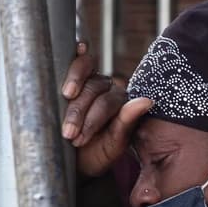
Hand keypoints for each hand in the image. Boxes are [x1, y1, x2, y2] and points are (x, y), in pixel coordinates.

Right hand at [60, 43, 153, 176]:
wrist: (73, 159)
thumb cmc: (95, 154)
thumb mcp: (112, 145)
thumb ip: (127, 123)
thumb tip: (148, 100)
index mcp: (121, 103)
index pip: (108, 103)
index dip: (92, 118)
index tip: (78, 138)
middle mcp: (108, 88)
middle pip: (93, 89)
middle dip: (78, 113)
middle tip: (68, 135)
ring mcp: (91, 79)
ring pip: (84, 77)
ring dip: (71, 95)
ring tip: (59, 116)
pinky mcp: (75, 75)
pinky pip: (79, 61)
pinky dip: (79, 54)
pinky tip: (78, 47)